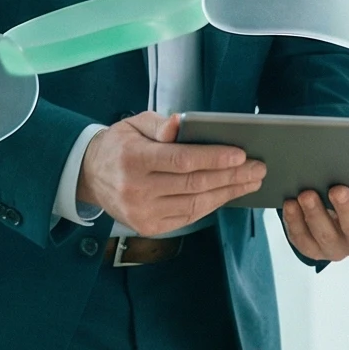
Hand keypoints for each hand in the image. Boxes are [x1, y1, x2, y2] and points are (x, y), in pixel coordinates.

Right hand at [77, 112, 264, 237]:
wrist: (91, 176)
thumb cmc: (120, 145)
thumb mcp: (134, 124)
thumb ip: (160, 125)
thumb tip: (180, 122)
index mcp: (134, 159)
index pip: (182, 160)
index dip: (214, 158)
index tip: (241, 154)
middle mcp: (137, 189)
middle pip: (194, 184)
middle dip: (231, 176)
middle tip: (258, 168)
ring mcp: (143, 212)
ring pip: (196, 204)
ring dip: (228, 193)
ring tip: (251, 181)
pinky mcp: (149, 227)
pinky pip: (188, 216)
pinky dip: (212, 204)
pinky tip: (228, 194)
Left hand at [281, 186, 348, 263]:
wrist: (330, 211)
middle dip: (346, 210)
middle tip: (337, 190)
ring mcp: (337, 248)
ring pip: (327, 237)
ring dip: (316, 215)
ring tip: (307, 195)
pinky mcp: (314, 250)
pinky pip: (303, 241)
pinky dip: (295, 222)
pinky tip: (292, 205)